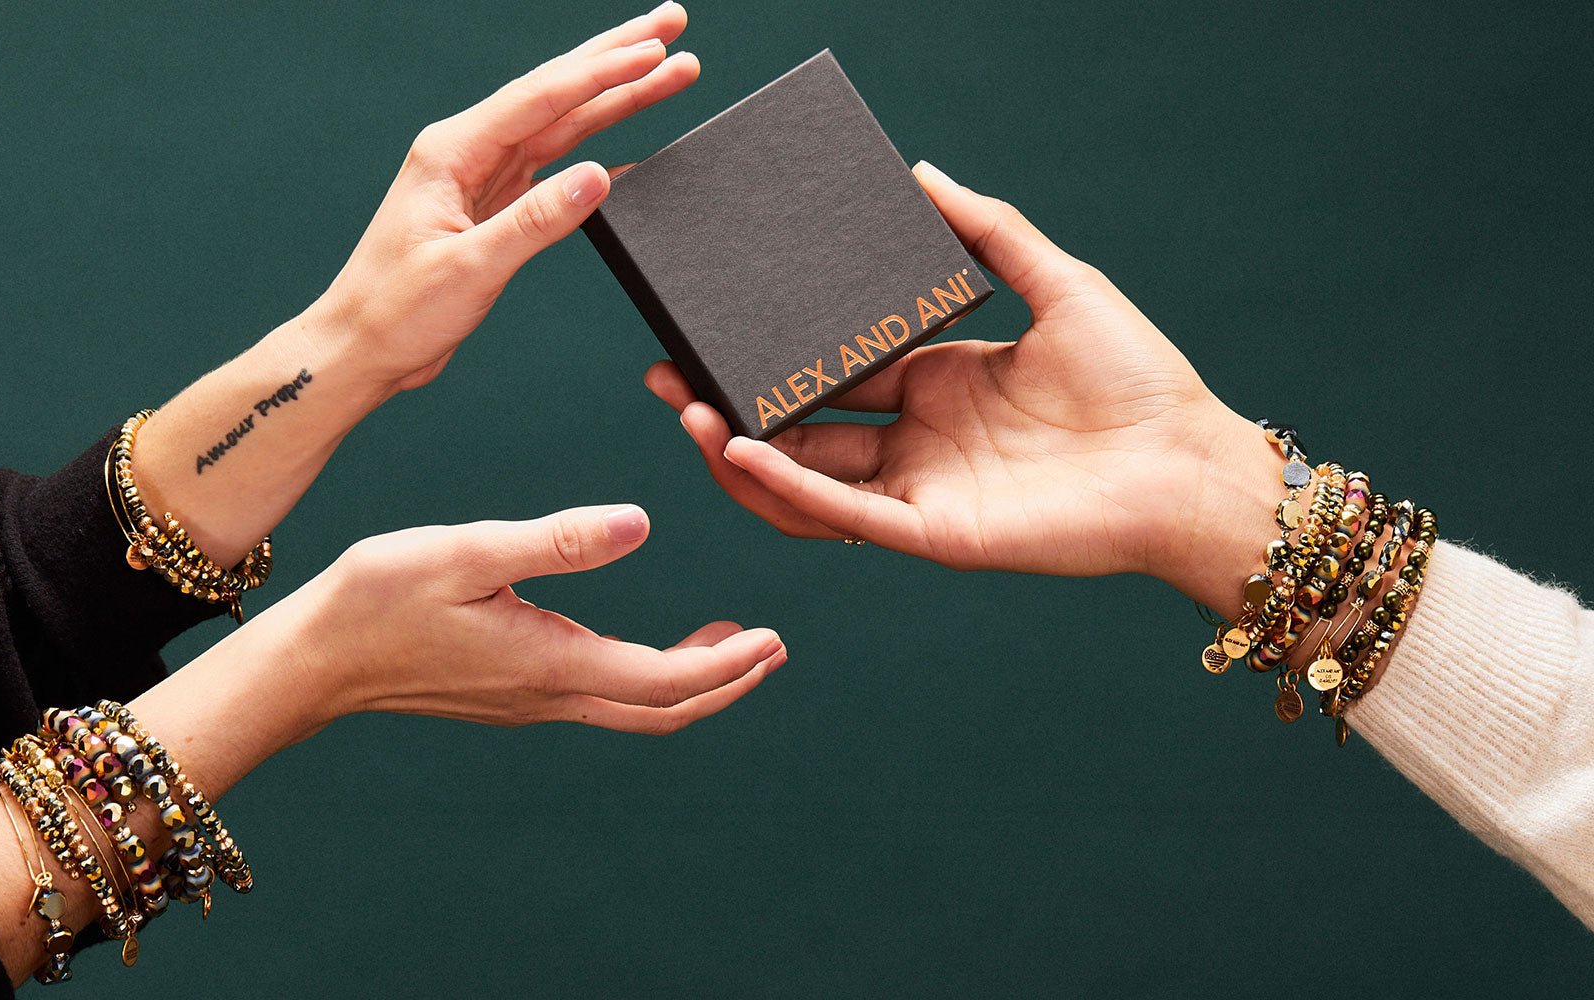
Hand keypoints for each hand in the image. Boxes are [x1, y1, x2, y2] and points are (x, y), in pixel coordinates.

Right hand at [279, 504, 786, 733]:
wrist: (311, 659)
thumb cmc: (378, 598)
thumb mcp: (468, 550)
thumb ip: (557, 540)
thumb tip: (639, 524)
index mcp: (550, 663)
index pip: (663, 679)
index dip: (726, 664)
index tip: (773, 639)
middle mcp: (548, 695)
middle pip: (660, 709)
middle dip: (725, 683)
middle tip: (772, 649)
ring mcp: (528, 701)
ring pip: (630, 708)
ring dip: (687, 683)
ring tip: (726, 644)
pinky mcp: (509, 694)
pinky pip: (597, 698)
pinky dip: (642, 678)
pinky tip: (640, 645)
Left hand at [315, 2, 699, 393]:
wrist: (361, 349)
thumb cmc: (395, 310)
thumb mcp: (468, 267)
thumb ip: (535, 221)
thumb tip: (598, 178)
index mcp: (452, 151)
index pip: (540, 98)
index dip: (603, 72)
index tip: (655, 50)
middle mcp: (468, 152)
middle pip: (556, 92)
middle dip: (617, 57)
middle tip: (672, 24)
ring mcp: (483, 177)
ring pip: (563, 124)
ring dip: (616, 97)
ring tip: (669, 69)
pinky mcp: (494, 208)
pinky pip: (556, 167)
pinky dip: (598, 155)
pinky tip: (633, 146)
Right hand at [645, 161, 1283, 611]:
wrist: (1186, 465)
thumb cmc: (1138, 380)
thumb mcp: (1057, 283)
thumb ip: (986, 231)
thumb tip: (922, 174)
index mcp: (936, 385)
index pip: (833, 370)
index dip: (772, 355)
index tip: (715, 326)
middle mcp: (916, 441)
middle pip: (798, 427)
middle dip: (726, 405)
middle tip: (664, 373)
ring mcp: (919, 490)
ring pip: (803, 479)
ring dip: (738, 450)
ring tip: (687, 412)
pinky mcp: (931, 532)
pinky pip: (842, 512)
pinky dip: (786, 484)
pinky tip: (739, 447)